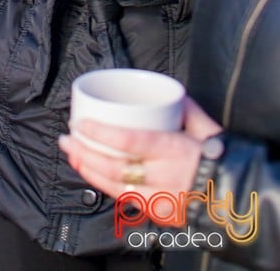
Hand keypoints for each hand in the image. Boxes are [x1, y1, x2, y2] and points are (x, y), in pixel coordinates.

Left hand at [58, 97, 220, 212]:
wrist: (235, 195)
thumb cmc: (218, 157)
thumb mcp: (205, 128)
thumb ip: (185, 107)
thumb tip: (168, 90)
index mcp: (174, 150)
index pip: (131, 142)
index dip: (101, 134)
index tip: (81, 124)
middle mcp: (163, 177)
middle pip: (115, 167)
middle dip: (85, 152)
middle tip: (67, 138)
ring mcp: (159, 198)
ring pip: (115, 186)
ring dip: (89, 169)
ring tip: (72, 153)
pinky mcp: (157, 211)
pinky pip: (124, 198)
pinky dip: (103, 185)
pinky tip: (91, 173)